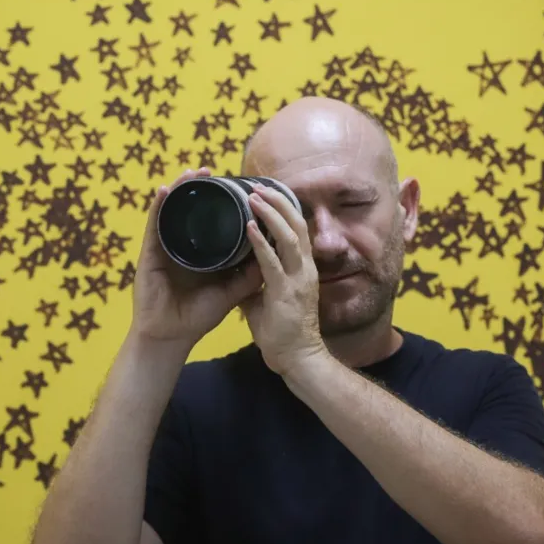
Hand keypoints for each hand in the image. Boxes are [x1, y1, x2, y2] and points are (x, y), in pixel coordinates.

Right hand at [129, 168, 264, 347]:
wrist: (171, 337)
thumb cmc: (196, 318)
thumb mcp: (229, 293)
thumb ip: (248, 276)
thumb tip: (270, 254)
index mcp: (201, 254)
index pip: (210, 222)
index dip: (220, 204)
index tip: (233, 186)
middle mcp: (183, 247)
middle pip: (191, 212)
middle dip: (200, 190)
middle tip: (211, 169)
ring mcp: (165, 249)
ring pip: (173, 213)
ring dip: (181, 190)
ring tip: (192, 172)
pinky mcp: (150, 255)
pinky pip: (155, 226)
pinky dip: (159, 207)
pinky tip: (165, 191)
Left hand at [238, 183, 327, 375]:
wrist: (298, 359)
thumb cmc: (285, 333)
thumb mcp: (268, 300)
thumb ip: (256, 282)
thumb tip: (238, 269)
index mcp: (303, 269)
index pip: (297, 229)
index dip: (284, 208)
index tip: (268, 191)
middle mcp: (305, 269)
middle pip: (298, 224)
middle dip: (279, 201)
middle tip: (258, 185)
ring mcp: (298, 279)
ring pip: (290, 235)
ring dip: (271, 214)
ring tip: (253, 196)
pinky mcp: (286, 292)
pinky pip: (272, 261)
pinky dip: (261, 242)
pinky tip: (249, 227)